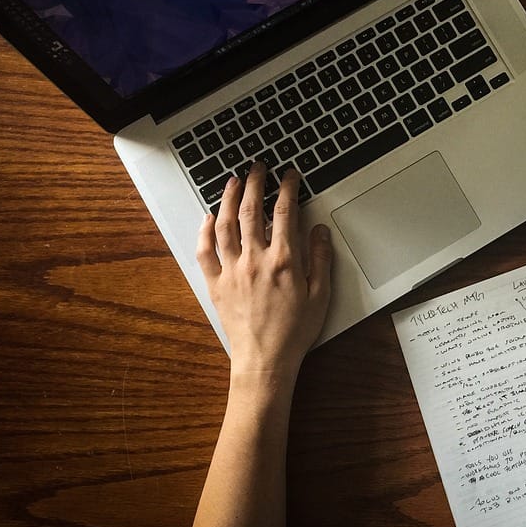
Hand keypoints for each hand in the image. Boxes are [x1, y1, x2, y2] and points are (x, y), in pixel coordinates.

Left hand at [195, 163, 332, 377]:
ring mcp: (232, 271)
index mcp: (284, 261)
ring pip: (226, 225)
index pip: (285, 213)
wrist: (265, 359)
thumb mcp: (321, 295)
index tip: (289, 175)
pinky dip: (204, 230)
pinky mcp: (216, 284)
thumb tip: (319, 230)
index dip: (287, 188)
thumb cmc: (295, 330)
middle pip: (252, 211)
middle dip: (255, 183)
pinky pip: (205, 252)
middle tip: (258, 167)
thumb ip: (321, 259)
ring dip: (229, 198)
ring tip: (233, 181)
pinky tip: (208, 216)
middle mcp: (255, 260)